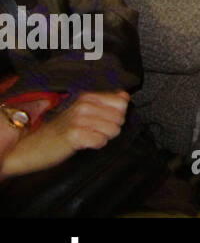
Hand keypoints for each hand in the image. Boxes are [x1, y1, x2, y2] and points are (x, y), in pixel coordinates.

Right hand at [0, 91, 128, 177]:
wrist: (30, 147)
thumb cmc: (58, 131)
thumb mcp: (82, 112)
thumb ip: (105, 102)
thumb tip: (125, 96)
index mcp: (87, 97)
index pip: (122, 102)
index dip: (116, 115)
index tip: (102, 120)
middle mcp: (83, 105)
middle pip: (120, 117)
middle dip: (110, 128)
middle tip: (92, 131)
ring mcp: (78, 119)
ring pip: (113, 130)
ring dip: (102, 137)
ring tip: (86, 137)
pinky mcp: (74, 135)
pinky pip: (100, 141)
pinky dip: (94, 145)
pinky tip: (82, 143)